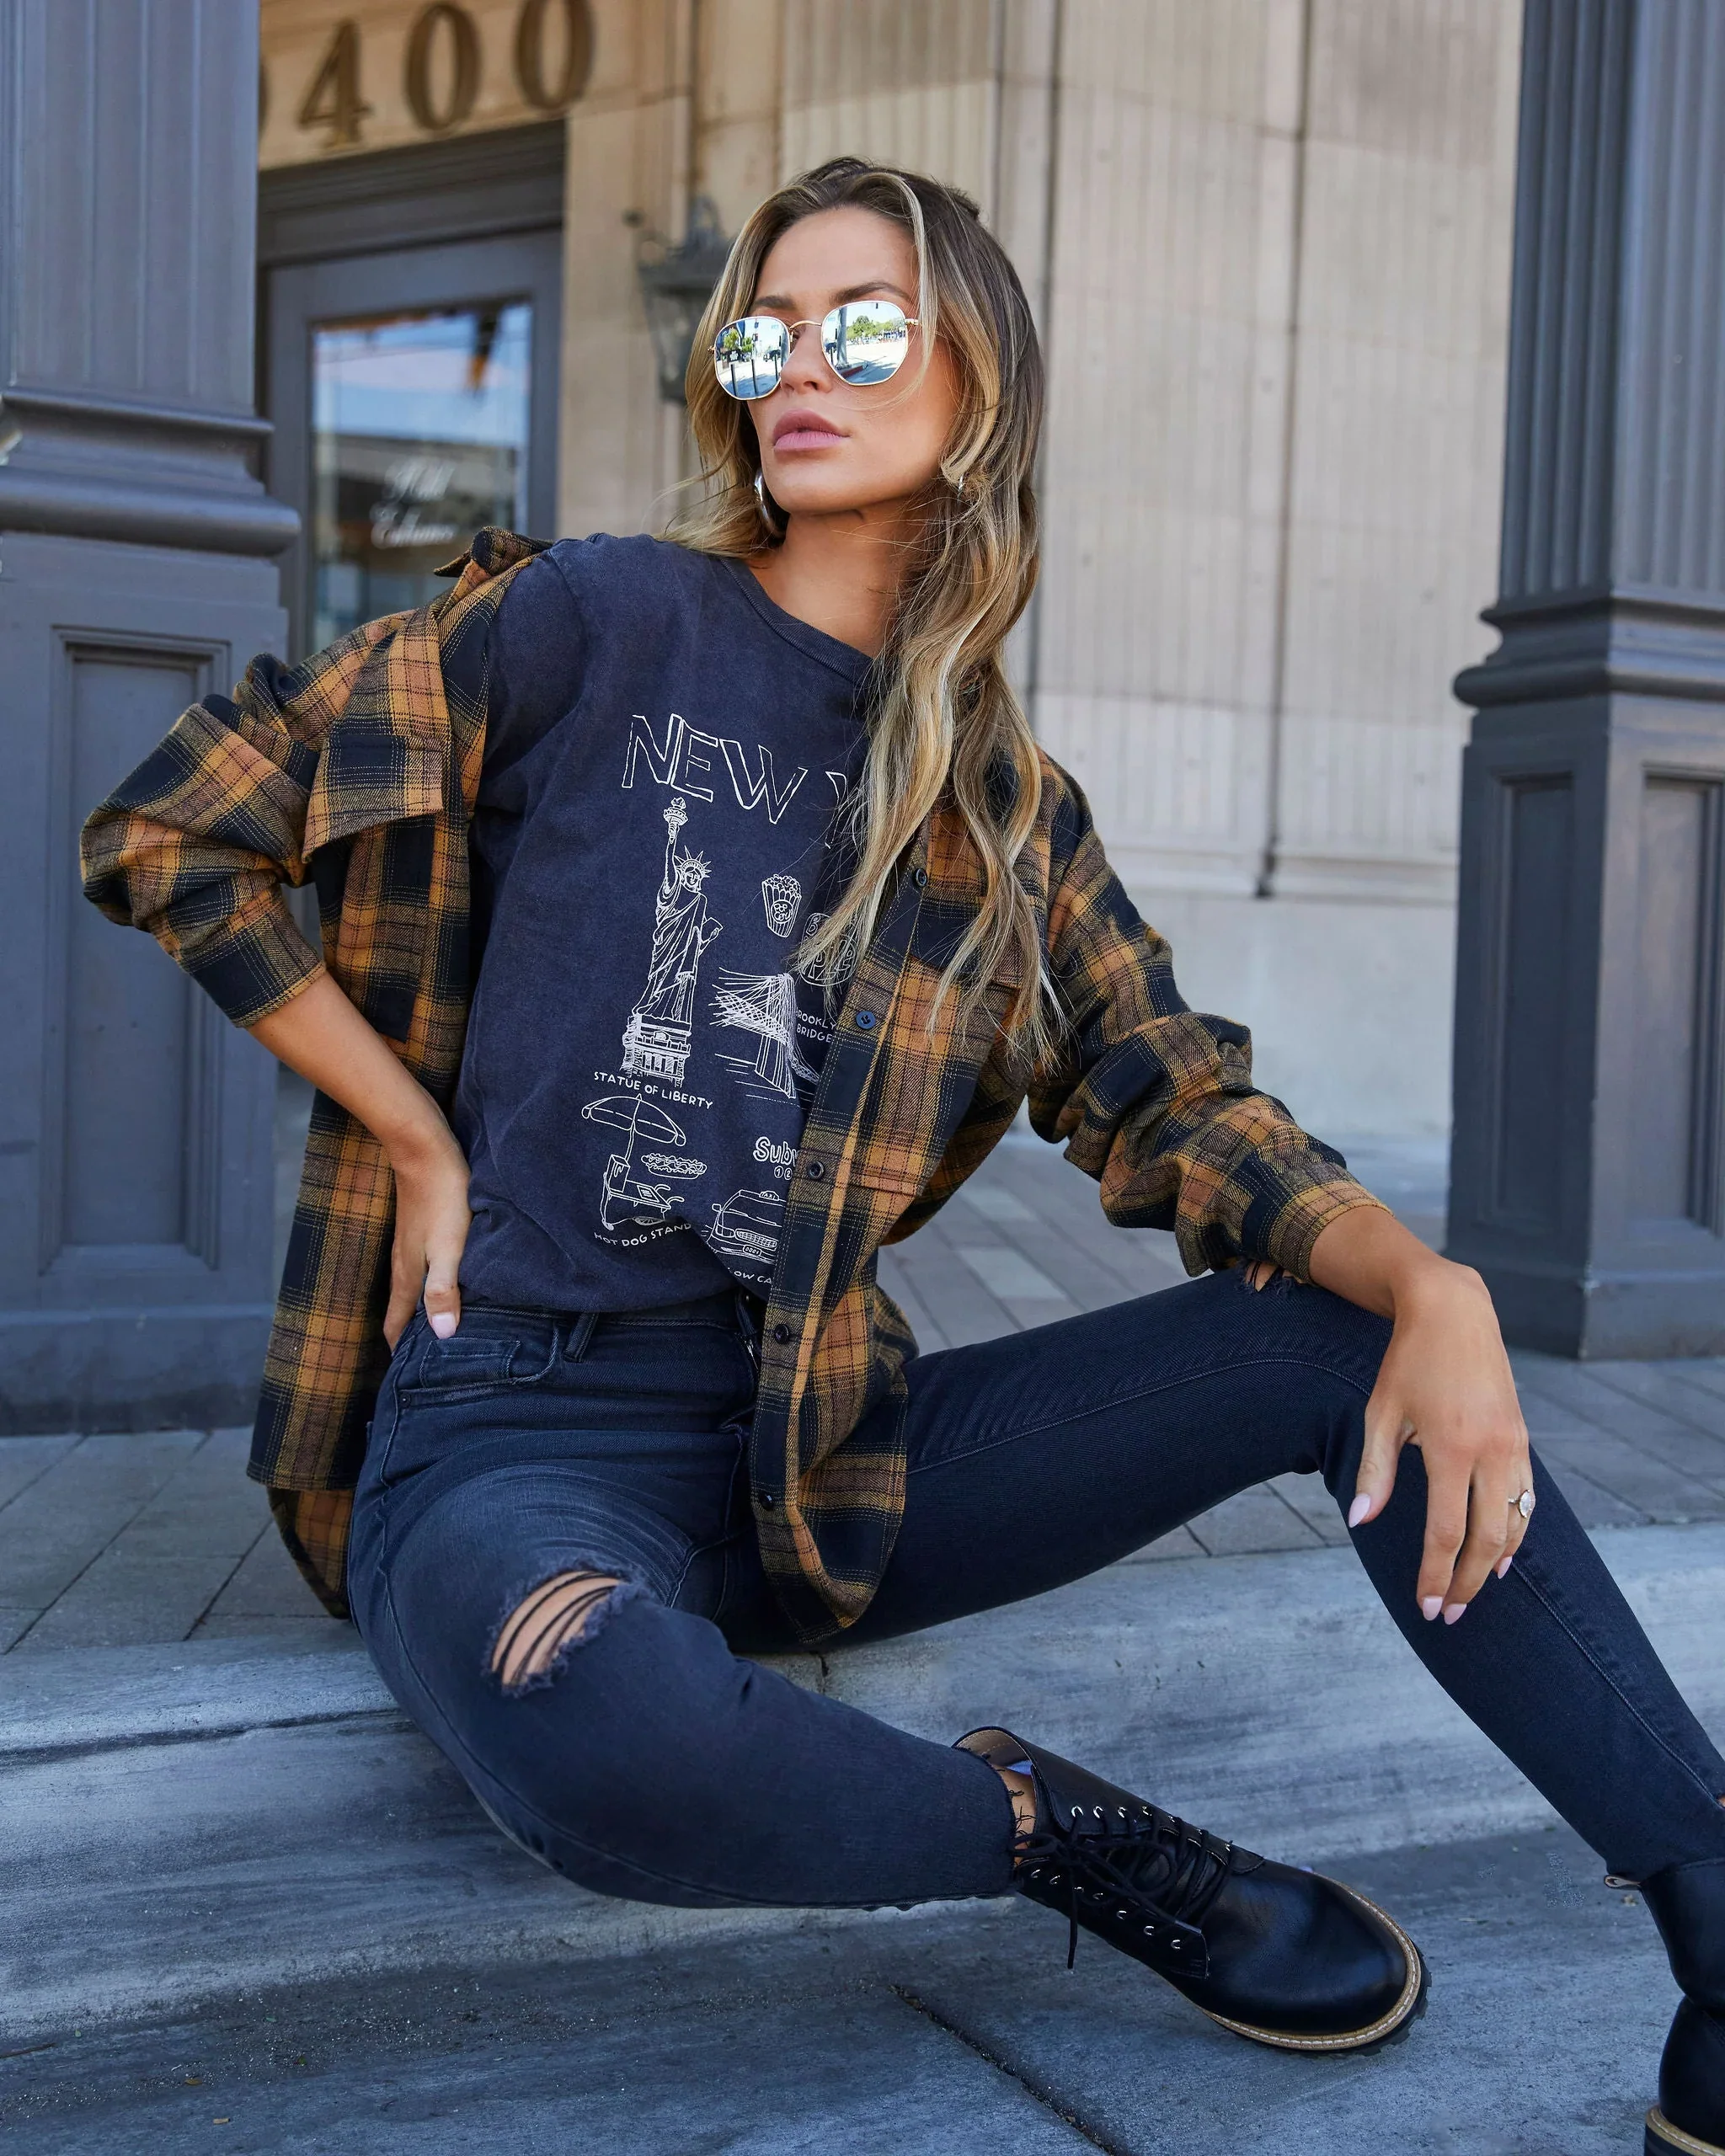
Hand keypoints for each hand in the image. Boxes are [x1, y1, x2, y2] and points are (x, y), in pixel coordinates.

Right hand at [384, 1121, 472, 1348]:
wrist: (424, 1149)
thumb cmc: (443, 1199)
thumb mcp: (450, 1248)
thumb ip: (444, 1290)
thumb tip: (441, 1335)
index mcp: (408, 1275)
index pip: (396, 1325)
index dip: (398, 1352)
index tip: (406, 1380)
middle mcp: (403, 1264)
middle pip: (399, 1311)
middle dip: (407, 1339)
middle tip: (422, 1365)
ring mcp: (409, 1246)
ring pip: (409, 1290)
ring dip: (416, 1313)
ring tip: (433, 1333)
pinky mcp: (419, 1230)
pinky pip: (418, 1270)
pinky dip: (425, 1288)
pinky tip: (441, 1286)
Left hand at [1349, 1260, 1531, 1622]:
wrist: (1455, 1312)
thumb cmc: (1409, 1362)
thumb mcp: (1380, 1413)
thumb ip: (1375, 1471)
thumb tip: (1361, 1523)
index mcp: (1451, 1449)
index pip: (1445, 1532)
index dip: (1435, 1575)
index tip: (1425, 1608)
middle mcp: (1490, 1453)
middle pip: (1486, 1540)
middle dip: (1466, 1584)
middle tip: (1447, 1614)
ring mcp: (1513, 1447)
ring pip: (1514, 1525)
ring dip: (1493, 1564)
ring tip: (1470, 1590)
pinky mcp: (1522, 1440)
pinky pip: (1525, 1500)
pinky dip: (1515, 1532)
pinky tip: (1500, 1552)